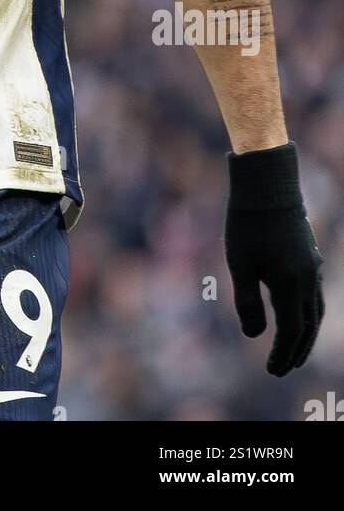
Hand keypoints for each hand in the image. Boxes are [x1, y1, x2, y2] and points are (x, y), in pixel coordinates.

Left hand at [225, 141, 323, 375]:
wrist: (268, 185)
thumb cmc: (247, 223)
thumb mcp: (240, 263)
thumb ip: (247, 302)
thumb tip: (254, 336)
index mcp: (290, 285)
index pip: (291, 332)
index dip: (282, 354)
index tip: (272, 370)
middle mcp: (308, 280)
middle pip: (308, 327)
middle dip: (296, 351)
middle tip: (284, 369)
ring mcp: (312, 267)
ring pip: (315, 311)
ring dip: (305, 334)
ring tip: (294, 350)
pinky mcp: (310, 256)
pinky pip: (315, 295)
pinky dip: (308, 314)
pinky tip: (296, 314)